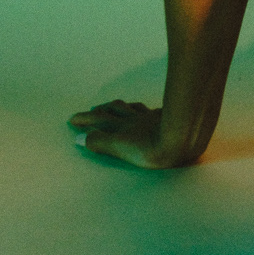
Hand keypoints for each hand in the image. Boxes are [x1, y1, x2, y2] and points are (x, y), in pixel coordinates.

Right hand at [68, 99, 189, 168]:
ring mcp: (149, 118)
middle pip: (114, 111)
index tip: (73, 118)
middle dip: (100, 111)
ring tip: (113, 106)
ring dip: (119, 108)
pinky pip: (148, 110)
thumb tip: (80, 138)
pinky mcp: (164, 119)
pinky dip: (141, 110)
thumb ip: (100, 142)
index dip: (85, 120)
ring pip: (130, 109)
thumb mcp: (119, 147)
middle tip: (91, 111)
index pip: (99, 121)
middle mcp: (134, 119)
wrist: (180, 139)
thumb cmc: (150, 148)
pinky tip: (146, 111)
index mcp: (121, 126)